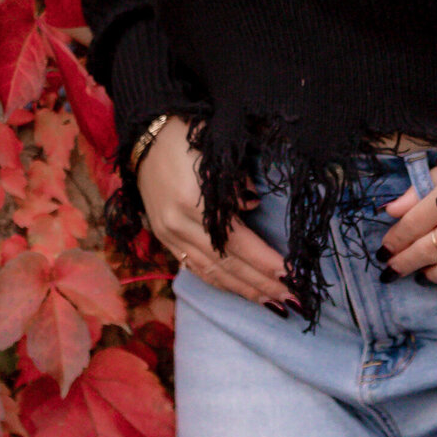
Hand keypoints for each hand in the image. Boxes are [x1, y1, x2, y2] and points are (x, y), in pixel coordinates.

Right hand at [136, 116, 295, 310]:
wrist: (145, 136)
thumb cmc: (188, 136)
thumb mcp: (217, 149)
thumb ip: (236, 183)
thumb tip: (253, 208)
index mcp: (193, 201)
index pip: (236, 240)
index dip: (263, 260)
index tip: (291, 274)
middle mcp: (178, 225)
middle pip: (225, 264)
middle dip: (260, 283)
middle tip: (290, 299)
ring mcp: (168, 235)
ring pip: (209, 272)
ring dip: (242, 290)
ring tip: (270, 301)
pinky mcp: (164, 239)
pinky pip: (194, 268)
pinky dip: (218, 283)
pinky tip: (238, 290)